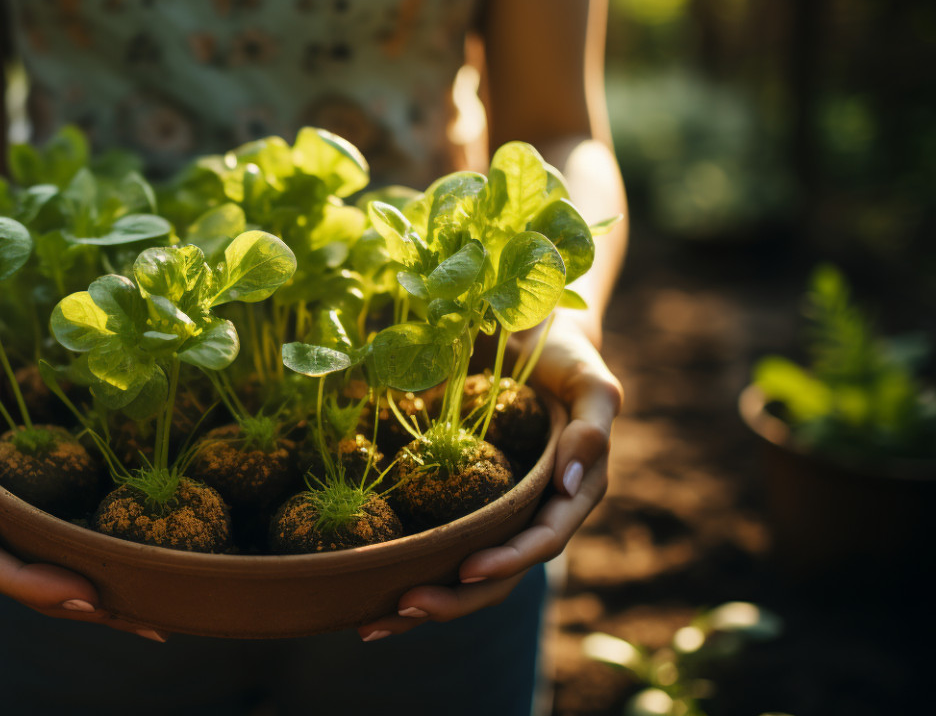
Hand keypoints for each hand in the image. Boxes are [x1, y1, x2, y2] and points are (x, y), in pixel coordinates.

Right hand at [0, 334, 166, 641]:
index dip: (29, 584)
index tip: (83, 593)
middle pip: (23, 579)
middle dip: (76, 604)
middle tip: (140, 618)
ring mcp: (9, 511)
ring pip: (49, 566)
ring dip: (98, 598)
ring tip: (154, 617)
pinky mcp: (40, 495)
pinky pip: (69, 534)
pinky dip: (105, 559)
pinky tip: (152, 575)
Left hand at [358, 315, 621, 640]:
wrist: (531, 333)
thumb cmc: (564, 354)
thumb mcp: (589, 379)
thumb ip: (592, 427)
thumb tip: (570, 486)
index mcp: (573, 495)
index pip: (541, 541)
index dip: (507, 561)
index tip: (465, 570)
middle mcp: (535, 514)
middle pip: (499, 576)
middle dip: (454, 600)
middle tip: (404, 606)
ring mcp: (498, 515)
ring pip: (465, 575)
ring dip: (423, 604)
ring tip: (373, 623)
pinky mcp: (464, 505)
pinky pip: (438, 545)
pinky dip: (405, 570)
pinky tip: (363, 594)